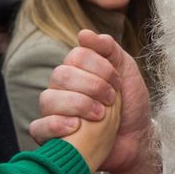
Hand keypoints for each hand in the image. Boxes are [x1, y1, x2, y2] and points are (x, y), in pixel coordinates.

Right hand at [32, 31, 155, 173]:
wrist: (136, 140)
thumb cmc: (129, 105)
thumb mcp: (126, 71)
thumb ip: (109, 49)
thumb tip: (83, 34)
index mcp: (76, 69)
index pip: (76, 56)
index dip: (100, 68)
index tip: (118, 83)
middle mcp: (60, 88)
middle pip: (61, 75)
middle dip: (92, 86)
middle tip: (111, 100)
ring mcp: (53, 111)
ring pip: (48, 98)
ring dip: (78, 104)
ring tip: (100, 115)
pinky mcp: (50, 136)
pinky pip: (38, 127)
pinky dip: (55, 125)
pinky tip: (75, 126)